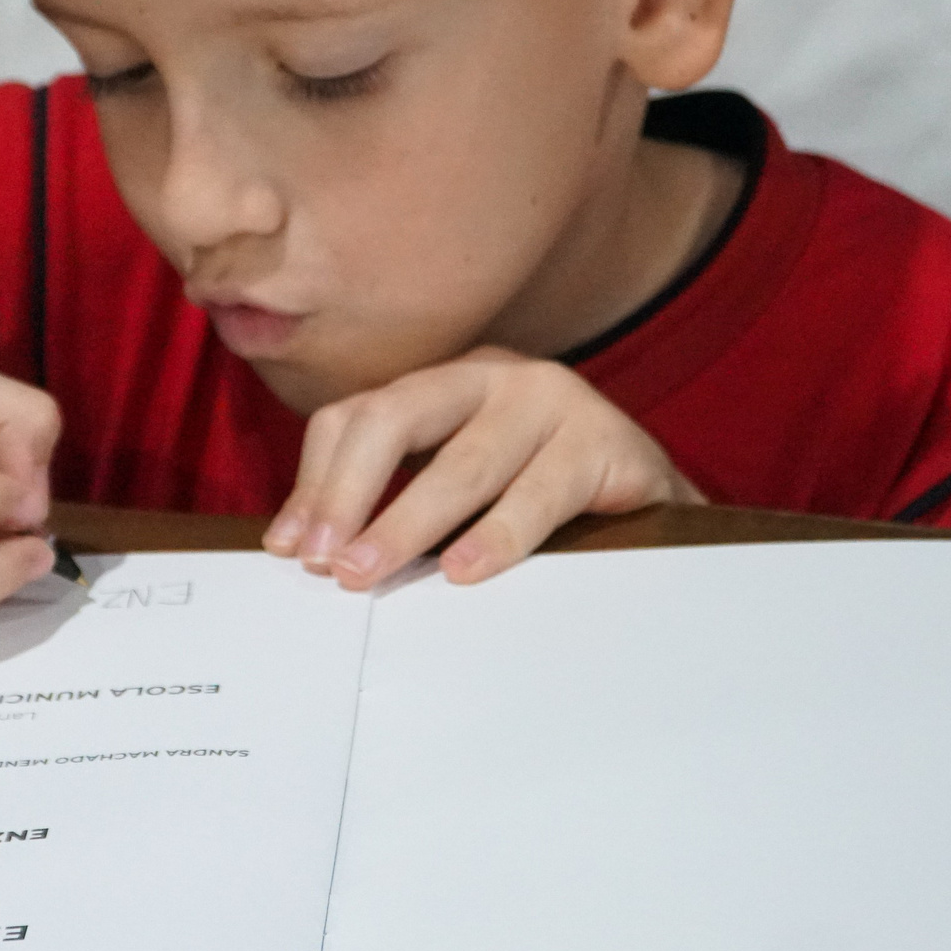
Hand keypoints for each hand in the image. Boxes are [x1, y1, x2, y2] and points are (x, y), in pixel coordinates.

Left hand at [261, 347, 699, 589]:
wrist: (659, 509)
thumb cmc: (546, 500)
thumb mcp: (461, 491)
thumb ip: (389, 503)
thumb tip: (299, 546)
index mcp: (448, 384)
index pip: (358, 415)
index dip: (317, 481)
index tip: (291, 548)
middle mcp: (496, 377)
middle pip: (394, 417)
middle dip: (348, 493)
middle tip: (323, 562)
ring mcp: (555, 402)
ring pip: (463, 463)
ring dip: (406, 523)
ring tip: (368, 572)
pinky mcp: (608, 443)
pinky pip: (540, 493)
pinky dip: (497, 536)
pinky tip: (462, 571)